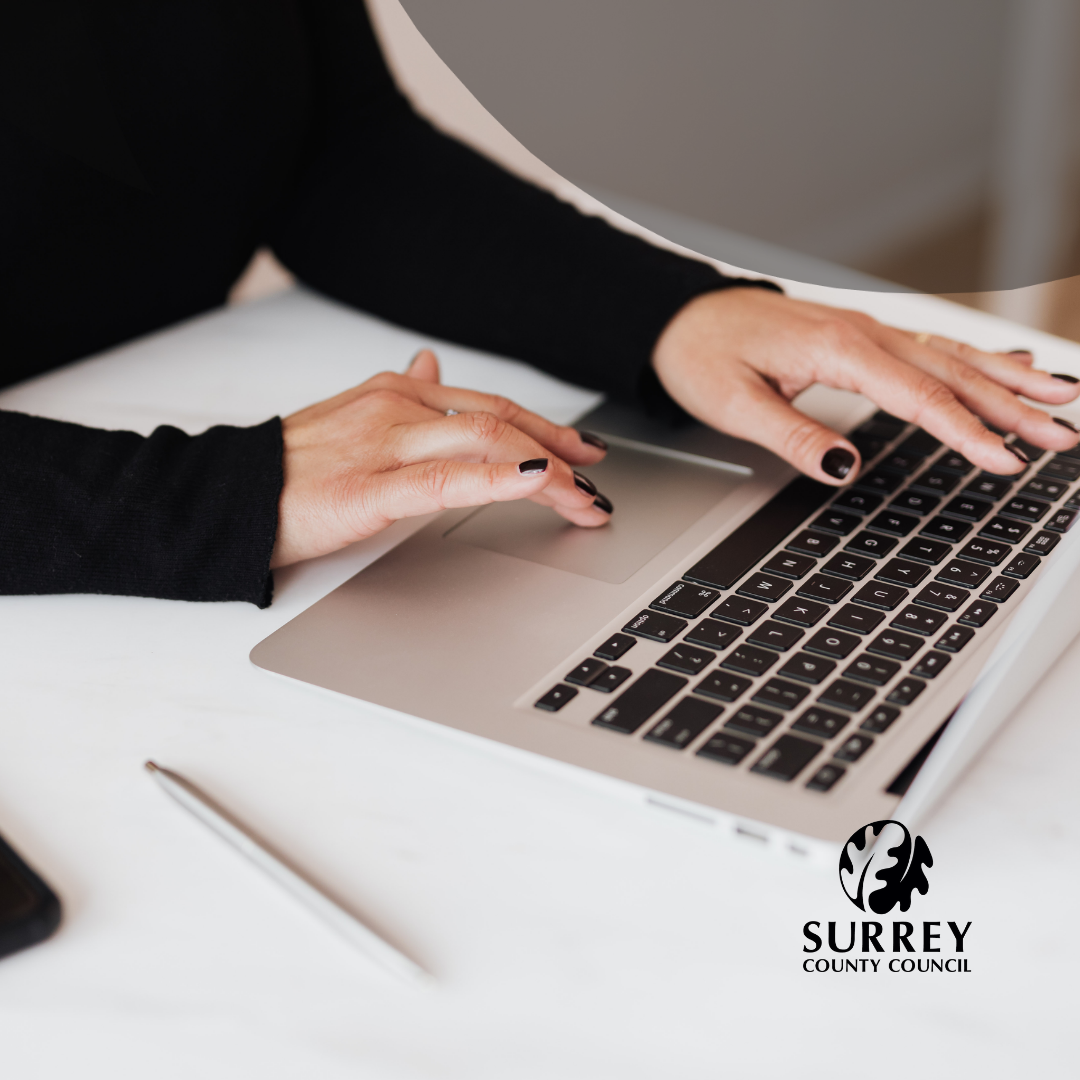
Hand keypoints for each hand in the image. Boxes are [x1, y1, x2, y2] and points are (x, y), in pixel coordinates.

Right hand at [270, 350, 610, 567]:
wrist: (227, 497)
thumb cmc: (290, 467)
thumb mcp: (352, 417)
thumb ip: (401, 394)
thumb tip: (431, 364)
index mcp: (397, 392)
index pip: (490, 406)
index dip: (545, 427)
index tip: (583, 450)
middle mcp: (398, 407)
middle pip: (501, 423)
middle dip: (561, 451)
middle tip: (600, 480)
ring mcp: (384, 443)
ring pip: (486, 445)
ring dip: (549, 472)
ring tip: (585, 500)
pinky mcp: (369, 487)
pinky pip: (445, 480)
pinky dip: (499, 480)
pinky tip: (536, 483)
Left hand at [652, 288, 1079, 483]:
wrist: (682, 318)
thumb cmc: (702, 355)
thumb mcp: (733, 405)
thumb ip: (791, 435)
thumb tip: (843, 469)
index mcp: (837, 349)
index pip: (918, 396)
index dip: (966, 431)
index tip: (1007, 460)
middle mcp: (862, 334)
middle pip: (952, 373)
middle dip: (1013, 406)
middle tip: (1066, 433)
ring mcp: (866, 331)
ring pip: (951, 356)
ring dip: (1008, 380)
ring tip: (1062, 398)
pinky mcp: (861, 338)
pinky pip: (931, 348)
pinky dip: (976, 358)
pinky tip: (1009, 364)